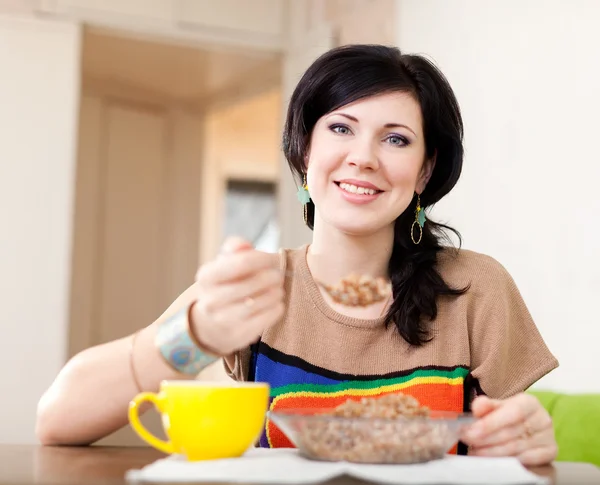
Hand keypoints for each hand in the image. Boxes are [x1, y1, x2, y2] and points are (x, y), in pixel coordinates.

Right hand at [191, 237, 284, 355]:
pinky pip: (264, 320)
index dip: (262, 259)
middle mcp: (211, 299)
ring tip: (278, 289)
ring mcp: (223, 320)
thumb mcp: (224, 263)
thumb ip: (235, 248)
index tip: (271, 259)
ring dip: (275, 294)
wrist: (211, 323)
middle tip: (279, 275)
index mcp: (207, 277)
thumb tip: (244, 245)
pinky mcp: (238, 335)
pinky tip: (277, 303)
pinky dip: (275, 310)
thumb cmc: (225, 285)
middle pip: (252, 283)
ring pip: (257, 303)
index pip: (242, 262)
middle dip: (271, 277)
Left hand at [461, 393, 556, 465]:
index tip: (471, 431)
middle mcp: (542, 419)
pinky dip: (508, 460)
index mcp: (530, 403)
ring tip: (474, 451)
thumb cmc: (509, 415)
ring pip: (517, 448)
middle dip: (486, 438)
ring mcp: (548, 437)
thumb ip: (485, 405)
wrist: (528, 425)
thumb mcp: (497, 406)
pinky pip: (528, 460)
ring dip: (492, 451)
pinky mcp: (550, 452)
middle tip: (467, 441)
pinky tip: (492, 460)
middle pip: (512, 432)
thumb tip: (476, 407)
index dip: (491, 423)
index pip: (512, 412)